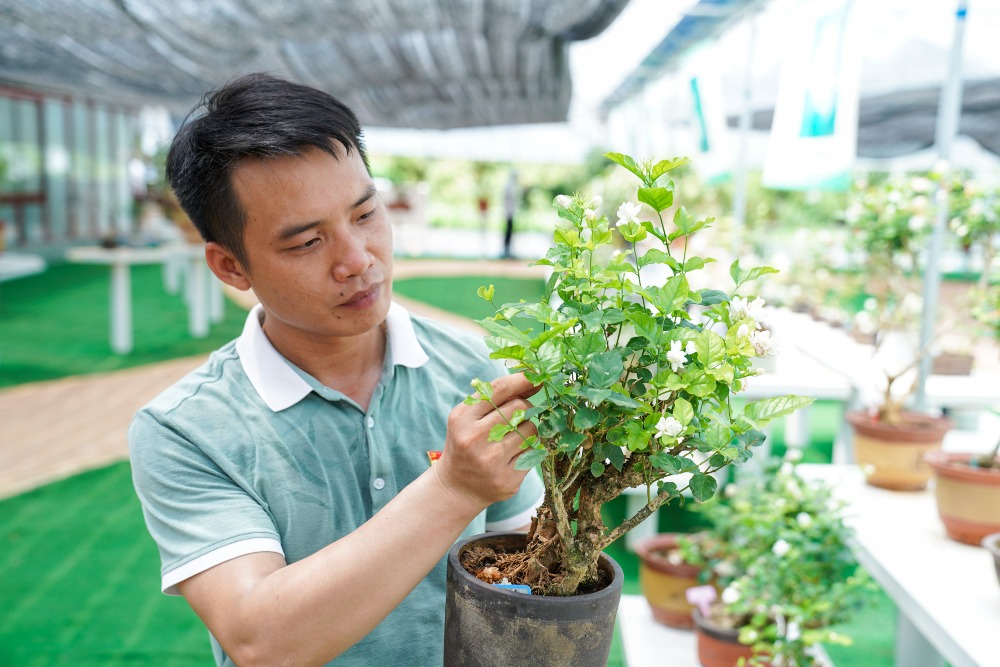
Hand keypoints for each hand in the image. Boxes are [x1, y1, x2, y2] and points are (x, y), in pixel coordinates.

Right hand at [436, 373, 539, 508]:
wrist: (457, 488)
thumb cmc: (466, 444)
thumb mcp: (467, 418)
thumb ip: (492, 398)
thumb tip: (532, 380)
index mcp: (462, 418)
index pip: (499, 389)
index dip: (522, 379)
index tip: (536, 376)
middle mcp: (475, 439)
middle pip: (520, 408)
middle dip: (524, 407)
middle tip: (518, 415)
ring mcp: (492, 461)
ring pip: (531, 429)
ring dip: (528, 428)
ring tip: (513, 436)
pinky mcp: (508, 479)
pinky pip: (534, 452)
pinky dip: (529, 449)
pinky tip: (513, 454)